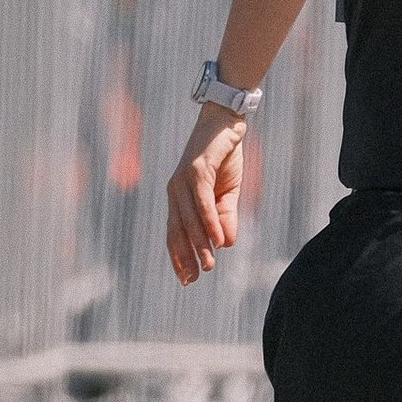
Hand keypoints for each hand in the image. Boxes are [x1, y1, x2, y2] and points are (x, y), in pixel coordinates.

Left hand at [164, 104, 246, 283]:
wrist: (226, 122)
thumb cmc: (223, 156)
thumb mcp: (228, 192)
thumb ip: (225, 216)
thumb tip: (226, 243)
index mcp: (179, 197)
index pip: (174, 232)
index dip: (179, 256)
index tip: (186, 279)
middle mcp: (175, 190)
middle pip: (177, 230)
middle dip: (185, 257)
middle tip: (194, 280)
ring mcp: (183, 179)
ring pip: (189, 218)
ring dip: (199, 243)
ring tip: (209, 264)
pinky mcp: (196, 169)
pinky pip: (201, 200)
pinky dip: (207, 220)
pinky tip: (216, 237)